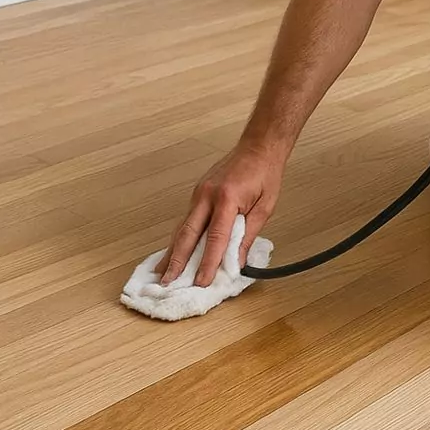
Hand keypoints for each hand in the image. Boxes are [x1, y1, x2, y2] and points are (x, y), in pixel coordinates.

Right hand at [156, 145, 282, 286]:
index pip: (216, 237)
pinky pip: (186, 219)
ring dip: (172, 251)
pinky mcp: (197, 193)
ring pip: (182, 227)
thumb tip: (237, 261)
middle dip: (176, 261)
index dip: (207, 262)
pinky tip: (174, 252)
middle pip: (188, 234)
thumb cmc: (265, 174)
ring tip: (163, 273)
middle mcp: (207, 195)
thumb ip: (248, 235)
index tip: (201, 281)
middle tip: (168, 282)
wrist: (258, 147)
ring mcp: (199, 193)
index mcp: (227, 198)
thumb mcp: (265, 207)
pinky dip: (179, 238)